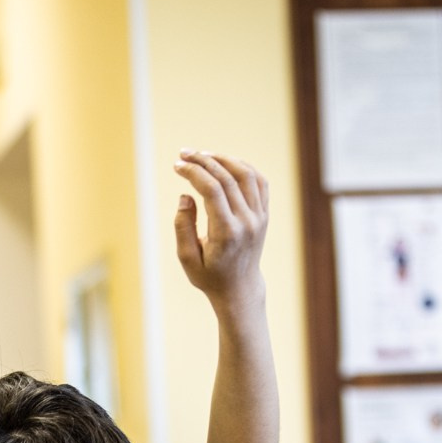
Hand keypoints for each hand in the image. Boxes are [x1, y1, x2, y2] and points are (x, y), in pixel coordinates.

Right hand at [173, 150, 268, 316]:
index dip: (193, 172)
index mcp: (227, 233)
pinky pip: (259, 181)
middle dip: (203, 161)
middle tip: (183, 154)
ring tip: (202, 155)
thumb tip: (186, 195)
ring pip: (245, 174)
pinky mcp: (264, 214)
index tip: (177, 165)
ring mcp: (259, 217)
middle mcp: (247, 222)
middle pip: (227, 178)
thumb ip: (183, 226)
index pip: (212, 190)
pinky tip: (224, 164)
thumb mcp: (187, 258)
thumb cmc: (209, 275)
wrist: (239, 288)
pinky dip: (242, 167)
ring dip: (222, 159)